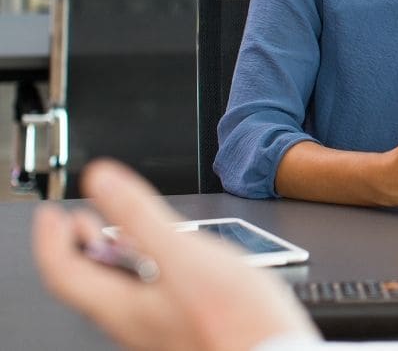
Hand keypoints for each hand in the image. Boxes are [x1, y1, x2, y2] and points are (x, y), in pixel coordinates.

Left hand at [31, 159, 317, 350]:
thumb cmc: (234, 319)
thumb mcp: (183, 255)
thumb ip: (139, 216)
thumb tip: (102, 180)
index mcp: (122, 305)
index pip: (64, 272)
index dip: (52, 239)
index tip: (53, 214)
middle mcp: (134, 322)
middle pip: (90, 284)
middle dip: (81, 246)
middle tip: (77, 220)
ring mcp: (159, 328)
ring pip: (119, 291)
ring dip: (112, 258)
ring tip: (117, 234)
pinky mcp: (184, 328)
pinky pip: (147, 297)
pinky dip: (143, 271)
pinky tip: (166, 263)